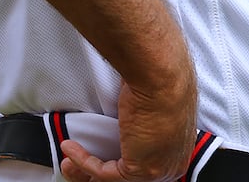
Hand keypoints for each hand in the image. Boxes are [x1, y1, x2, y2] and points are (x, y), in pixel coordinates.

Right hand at [59, 77, 197, 181]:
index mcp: (180, 152)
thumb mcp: (158, 107)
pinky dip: (83, 162)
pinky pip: (103, 174)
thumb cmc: (162, 81)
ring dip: (85, 170)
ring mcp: (157, 171)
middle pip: (127, 179)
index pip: (144, 168)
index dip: (117, 164)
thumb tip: (130, 121)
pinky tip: (70, 148)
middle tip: (78, 162)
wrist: (161, 77)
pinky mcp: (138, 170)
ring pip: (114, 180)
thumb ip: (148, 124)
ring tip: (69, 158)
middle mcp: (171, 166)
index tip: (100, 155)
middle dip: (97, 172)